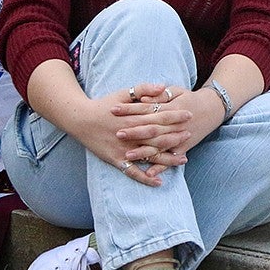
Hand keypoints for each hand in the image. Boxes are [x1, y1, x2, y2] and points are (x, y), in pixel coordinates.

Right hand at [68, 85, 190, 187]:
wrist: (80, 119)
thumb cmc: (103, 104)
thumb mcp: (122, 93)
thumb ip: (143, 89)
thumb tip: (163, 87)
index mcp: (134, 116)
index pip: (159, 116)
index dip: (175, 116)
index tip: (189, 114)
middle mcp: (131, 134)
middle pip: (158, 136)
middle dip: (176, 136)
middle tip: (190, 135)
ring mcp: (124, 149)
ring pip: (149, 156)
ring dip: (167, 159)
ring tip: (183, 159)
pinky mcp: (116, 160)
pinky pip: (132, 172)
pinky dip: (145, 178)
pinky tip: (159, 182)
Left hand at [120, 83, 222, 180]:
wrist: (212, 108)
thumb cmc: (189, 97)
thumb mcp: (176, 90)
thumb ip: (159, 94)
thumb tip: (143, 100)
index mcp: (170, 107)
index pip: (146, 108)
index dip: (130, 108)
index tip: (114, 109)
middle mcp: (174, 124)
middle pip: (151, 129)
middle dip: (134, 132)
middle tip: (118, 133)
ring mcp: (179, 138)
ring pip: (159, 146)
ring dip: (144, 152)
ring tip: (128, 155)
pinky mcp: (183, 149)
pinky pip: (170, 160)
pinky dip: (160, 167)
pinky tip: (149, 174)